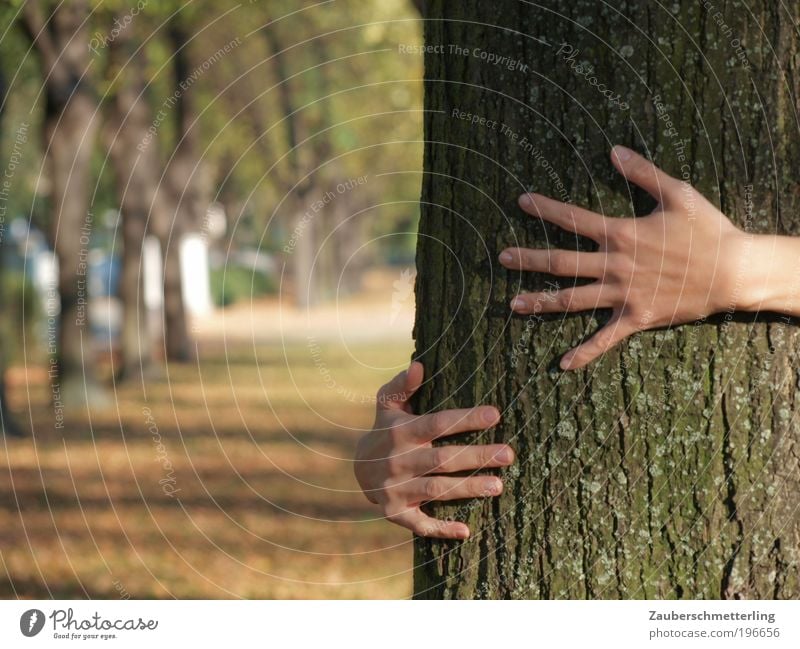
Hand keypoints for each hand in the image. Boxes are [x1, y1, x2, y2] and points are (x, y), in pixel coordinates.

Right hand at [354, 361, 513, 538]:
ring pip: (436, 490)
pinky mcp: (396, 512)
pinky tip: (466, 530)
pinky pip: (420, 524)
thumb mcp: (388, 405)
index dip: (465, 419)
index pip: (436, 424)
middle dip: (476, 456)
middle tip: (508, 454)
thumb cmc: (385, 430)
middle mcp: (397, 461)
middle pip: (442, 459)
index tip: (495, 414)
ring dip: (468, 489)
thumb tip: (419, 365)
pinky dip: (441, 528)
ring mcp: (396, 489)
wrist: (358, 469)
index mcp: (399, 432)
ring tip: (499, 486)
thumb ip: (403, 386)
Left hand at [500, 145, 746, 369]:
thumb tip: (613, 150)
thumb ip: (643, 173)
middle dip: (529, 259)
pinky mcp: (635, 318)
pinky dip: (584, 352)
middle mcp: (615, 265)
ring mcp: (622, 295)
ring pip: (572, 300)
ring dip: (541, 302)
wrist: (734, 271)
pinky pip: (605, 339)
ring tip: (513, 304)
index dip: (546, 209)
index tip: (521, 202)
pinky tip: (563, 364)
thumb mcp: (677, 193)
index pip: (574, 219)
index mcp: (621, 234)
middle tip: (503, 257)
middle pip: (561, 262)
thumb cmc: (707, 230)